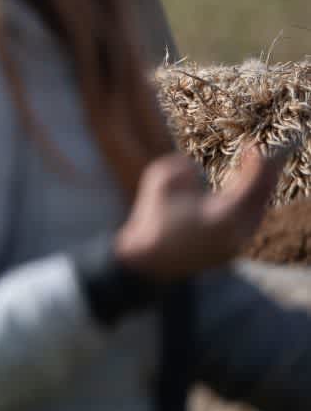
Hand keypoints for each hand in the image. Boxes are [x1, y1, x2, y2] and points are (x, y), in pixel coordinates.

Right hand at [113, 142, 284, 281]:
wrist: (146, 264)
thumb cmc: (151, 223)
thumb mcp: (158, 183)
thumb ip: (179, 166)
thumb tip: (192, 168)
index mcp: (225, 214)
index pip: (254, 183)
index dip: (258, 161)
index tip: (254, 146)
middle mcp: (238, 232)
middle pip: (262, 198)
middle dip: (264, 175)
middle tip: (261, 156)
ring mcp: (236, 246)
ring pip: (257, 213)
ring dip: (258, 191)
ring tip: (254, 174)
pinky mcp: (229, 253)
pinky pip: (248, 225)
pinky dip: (249, 207)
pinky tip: (241, 197)